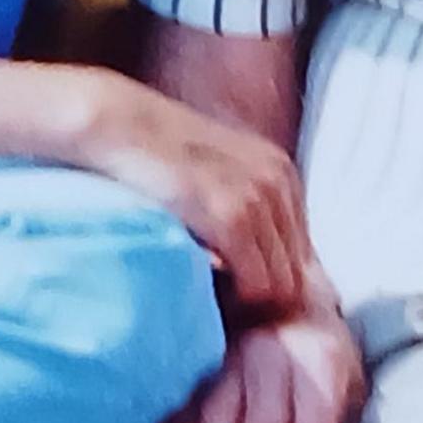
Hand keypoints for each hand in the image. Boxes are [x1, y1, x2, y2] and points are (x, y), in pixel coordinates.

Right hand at [76, 76, 312, 314]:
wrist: (120, 126)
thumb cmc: (158, 155)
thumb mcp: (219, 171)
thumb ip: (247, 206)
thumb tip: (264, 261)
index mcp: (281, 172)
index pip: (302, 252)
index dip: (270, 276)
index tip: (235, 285)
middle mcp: (279, 182)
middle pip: (296, 272)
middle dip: (263, 291)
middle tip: (223, 296)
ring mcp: (258, 197)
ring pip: (280, 284)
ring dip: (248, 297)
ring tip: (212, 292)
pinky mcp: (232, 216)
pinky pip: (256, 282)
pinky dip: (237, 297)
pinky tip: (208, 284)